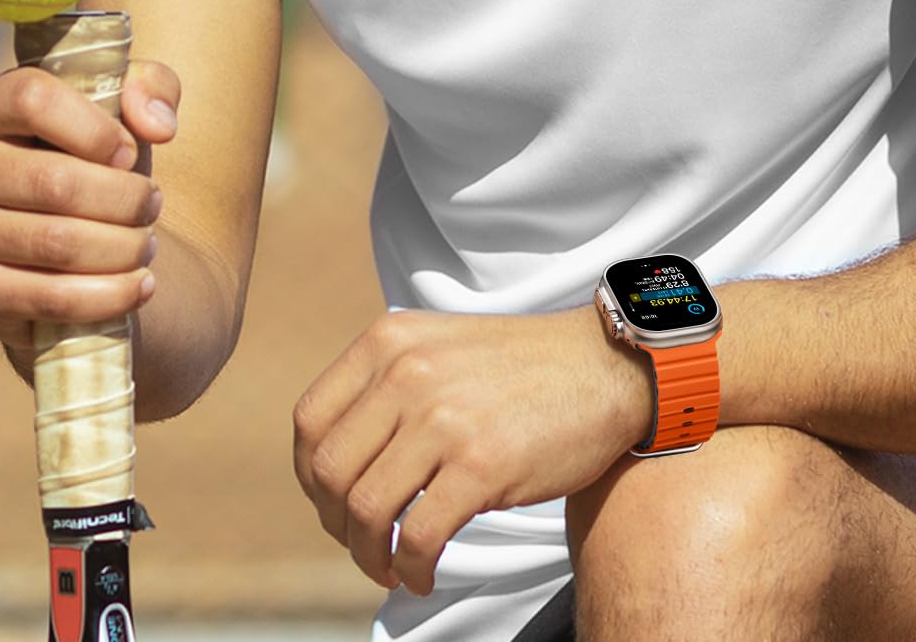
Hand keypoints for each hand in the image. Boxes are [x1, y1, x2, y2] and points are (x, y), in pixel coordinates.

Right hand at [0, 60, 180, 348]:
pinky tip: (140, 285)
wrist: (65, 226)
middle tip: (153, 205)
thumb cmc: (95, 150)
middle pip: (54, 180)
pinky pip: (48, 297)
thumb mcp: (127, 101)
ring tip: (147, 243)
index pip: (33, 99)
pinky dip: (107, 295)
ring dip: (122, 247)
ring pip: (56, 242)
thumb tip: (158, 126)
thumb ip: (152, 87)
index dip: (96, 129)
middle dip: (124, 198)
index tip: (129, 153)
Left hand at [294, 305, 651, 595]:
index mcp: (388, 342)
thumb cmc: (523, 369)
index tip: (335, 504)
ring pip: (365, 511)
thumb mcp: (438, 347)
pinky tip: (423, 574)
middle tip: (364, 543)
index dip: (311, 478)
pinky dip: (410, 569)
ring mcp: (443, 418)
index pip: (309, 422)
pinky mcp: (481, 464)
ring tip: (392, 566)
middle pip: (329, 472)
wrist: (606, 367)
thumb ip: (386, 383)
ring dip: (369, 555)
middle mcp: (407, 373)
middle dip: (336, 525)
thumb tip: (334, 459)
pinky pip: (417, 538)